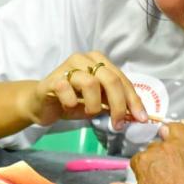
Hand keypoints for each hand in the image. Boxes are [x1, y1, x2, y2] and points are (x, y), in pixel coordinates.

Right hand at [19, 52, 147, 128]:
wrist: (41, 104)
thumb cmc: (72, 101)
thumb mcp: (98, 103)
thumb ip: (115, 104)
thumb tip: (137, 115)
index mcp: (99, 61)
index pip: (122, 80)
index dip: (133, 100)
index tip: (141, 119)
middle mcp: (84, 59)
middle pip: (111, 79)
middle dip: (119, 105)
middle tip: (118, 124)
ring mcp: (67, 67)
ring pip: (91, 83)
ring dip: (94, 105)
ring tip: (89, 113)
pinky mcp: (52, 79)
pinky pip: (66, 90)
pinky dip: (71, 103)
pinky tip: (68, 106)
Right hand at [109, 112, 183, 183]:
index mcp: (146, 160)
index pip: (140, 158)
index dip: (144, 167)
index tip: (148, 176)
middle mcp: (164, 148)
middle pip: (159, 144)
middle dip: (160, 149)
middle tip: (165, 161)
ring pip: (179, 130)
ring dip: (177, 129)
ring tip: (177, 130)